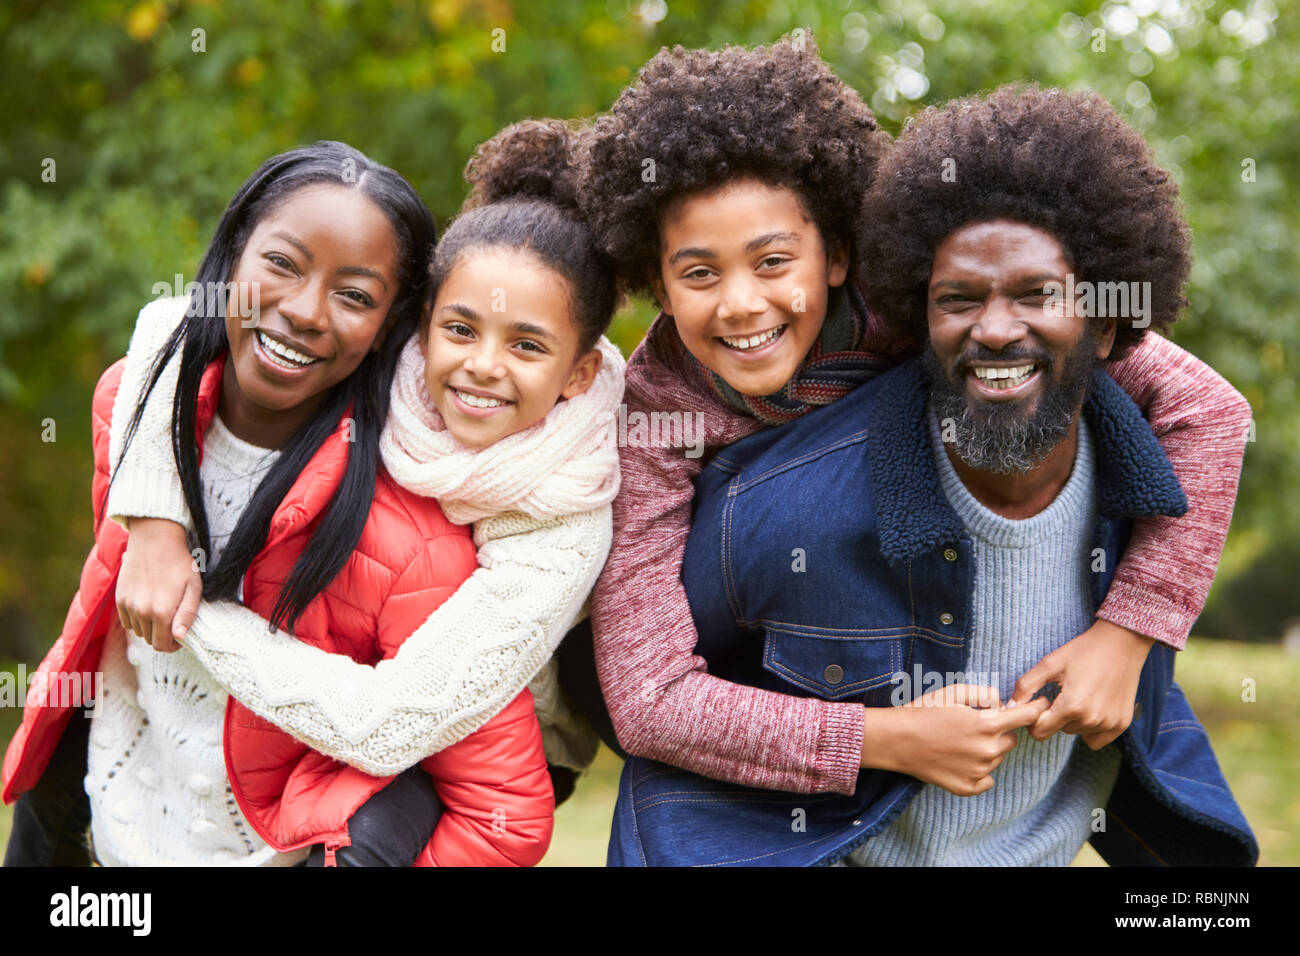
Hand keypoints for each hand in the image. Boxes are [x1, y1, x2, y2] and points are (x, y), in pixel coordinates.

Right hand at [115, 517, 201, 652]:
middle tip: (173, 621)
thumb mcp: (193, 587)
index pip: (161, 645)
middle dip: (162, 635)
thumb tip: (180, 637)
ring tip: (161, 609)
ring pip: (138, 631)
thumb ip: (187, 614)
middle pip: (150, 640)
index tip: (178, 638)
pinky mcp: (119, 598)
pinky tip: (147, 604)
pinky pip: (127, 620)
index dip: (172, 646)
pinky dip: (136, 618)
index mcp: (161, 611)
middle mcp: (141, 611)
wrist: (154, 539)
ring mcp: (128, 605)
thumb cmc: (179, 562)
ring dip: (149, 627)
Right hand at [862, 683, 1049, 796]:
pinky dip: (979, 771)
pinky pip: (987, 779)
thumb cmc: (923, 711)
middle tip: (972, 726)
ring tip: (958, 742)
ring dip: (986, 750)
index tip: (1042, 705)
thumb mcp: (953, 691)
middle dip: (998, 731)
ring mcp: (978, 772)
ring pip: (997, 758)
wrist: (896, 740)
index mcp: (987, 725)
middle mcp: (988, 751)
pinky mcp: (967, 787)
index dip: (1037, 708)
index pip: (1027, 716)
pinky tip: (958, 760)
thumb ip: (985, 694)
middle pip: (1011, 739)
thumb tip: (1003, 703)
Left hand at [1009, 619, 1154, 749]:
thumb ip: (1026, 686)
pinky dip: (1090, 728)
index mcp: (1072, 706)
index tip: (1043, 700)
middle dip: (1055, 716)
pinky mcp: (1121, 725)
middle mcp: (1092, 720)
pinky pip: (1096, 740)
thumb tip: (1010, 707)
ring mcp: (1109, 724)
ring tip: (1080, 694)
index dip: (1035, 717)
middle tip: (1064, 692)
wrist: (1121, 644)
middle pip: (1059, 731)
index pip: (1040, 732)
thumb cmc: (1083, 651)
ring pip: (1076, 733)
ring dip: (1073, 720)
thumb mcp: (1050, 663)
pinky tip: (1092, 707)